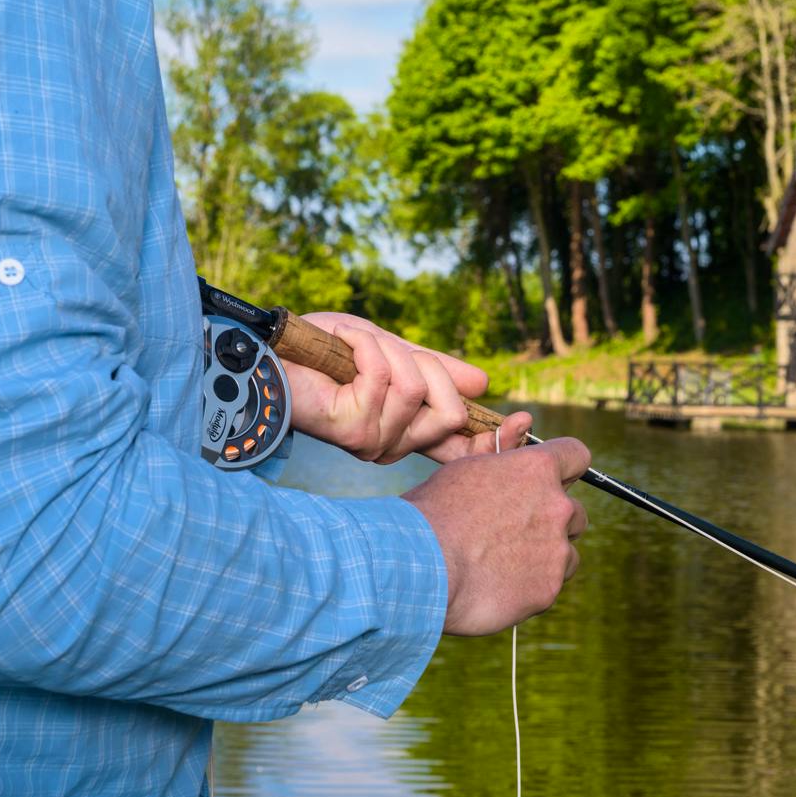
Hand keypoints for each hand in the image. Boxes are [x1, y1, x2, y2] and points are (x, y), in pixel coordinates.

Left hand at [282, 312, 529, 463]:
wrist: (273, 353)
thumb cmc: (325, 353)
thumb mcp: (394, 352)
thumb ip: (436, 369)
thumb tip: (483, 384)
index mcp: (407, 432)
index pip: (462, 451)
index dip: (497, 441)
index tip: (522, 421)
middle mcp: (393, 445)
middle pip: (450, 414)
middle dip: (428, 367)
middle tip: (391, 352)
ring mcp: (373, 441)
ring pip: (418, 391)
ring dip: (388, 353)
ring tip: (355, 349)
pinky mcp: (353, 428)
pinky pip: (385, 377)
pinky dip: (365, 345)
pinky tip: (341, 347)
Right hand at [403, 437, 589, 635]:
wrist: (419, 565)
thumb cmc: (433, 513)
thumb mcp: (466, 470)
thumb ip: (502, 462)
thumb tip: (517, 440)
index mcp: (537, 468)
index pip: (577, 455)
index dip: (566, 468)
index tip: (553, 480)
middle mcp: (556, 506)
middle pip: (575, 511)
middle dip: (552, 520)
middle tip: (515, 532)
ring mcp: (556, 550)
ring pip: (567, 552)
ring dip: (546, 556)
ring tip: (504, 563)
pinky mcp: (548, 588)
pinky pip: (550, 585)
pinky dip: (531, 587)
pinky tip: (499, 586)